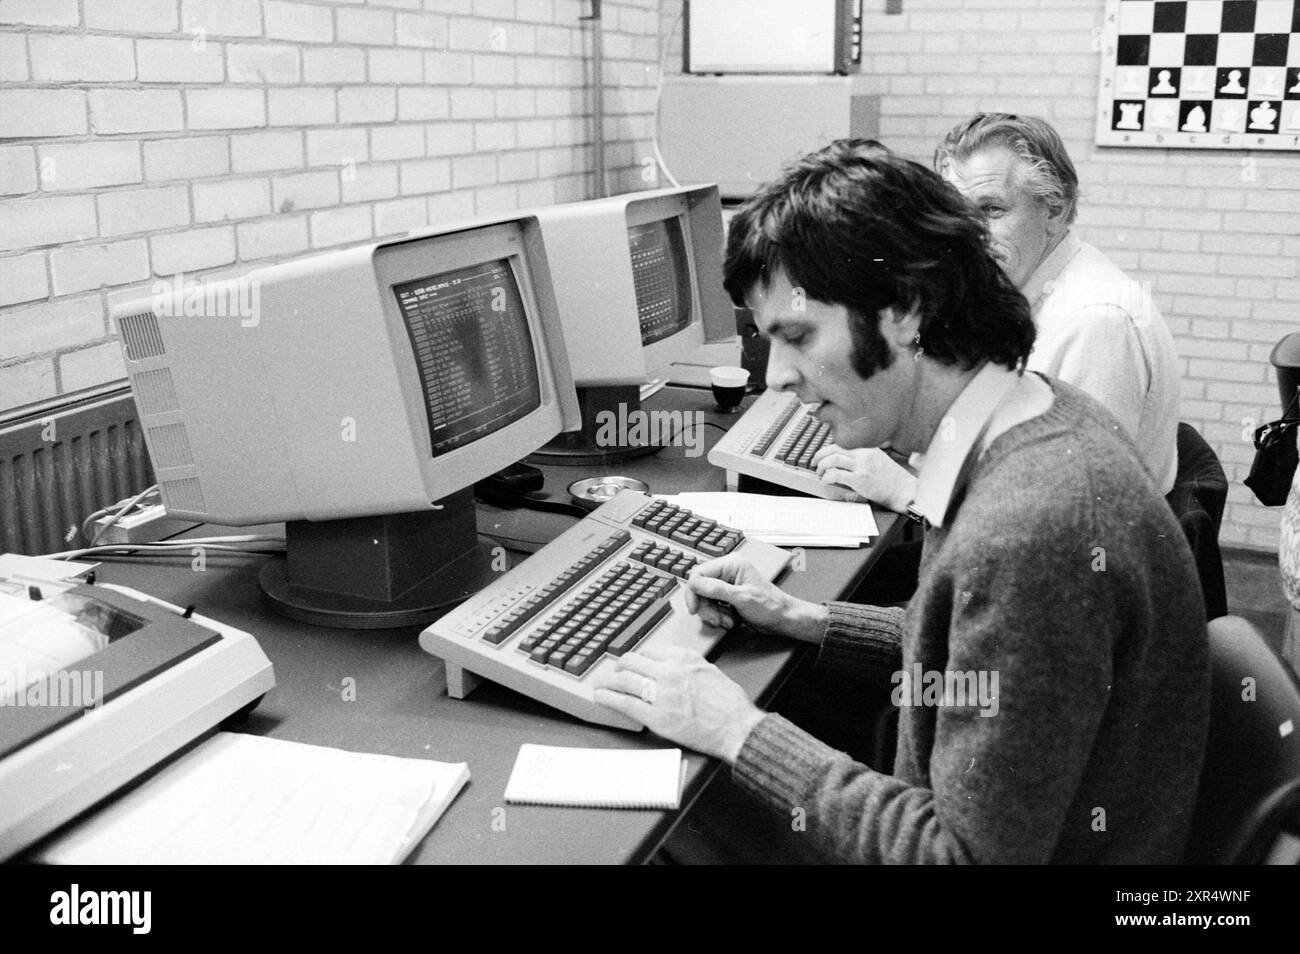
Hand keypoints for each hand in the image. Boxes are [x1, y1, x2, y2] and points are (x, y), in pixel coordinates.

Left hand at [592, 645, 764, 761]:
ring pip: (623, 680)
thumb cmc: (730, 704)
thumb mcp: (710, 671)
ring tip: (602, 685)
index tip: (632, 663)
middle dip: (619, 667)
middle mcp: (670, 672)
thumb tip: (672, 667)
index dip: (637, 658)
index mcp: (684, 658)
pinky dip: (608, 699)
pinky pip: (625, 704)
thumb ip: (688, 666)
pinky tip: (601, 698)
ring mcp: (662, 694)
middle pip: (631, 661)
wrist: (738, 727)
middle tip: (615, 673)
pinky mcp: (657, 717)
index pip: (648, 650)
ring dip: (608, 682)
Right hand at [684, 554, 826, 643]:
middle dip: (706, 606)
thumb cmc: (770, 606)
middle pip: (700, 587)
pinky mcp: (727, 595)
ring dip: (712, 613)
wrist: (782, 619)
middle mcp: (727, 571)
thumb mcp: (742, 598)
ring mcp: (727, 583)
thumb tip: (695, 583)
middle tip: (715, 618)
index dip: (694, 592)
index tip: (695, 608)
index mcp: (732, 564)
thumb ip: (717, 589)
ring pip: (704, 598)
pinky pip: (712, 604)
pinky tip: (729, 620)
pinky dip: (717, 615)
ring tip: (725, 620)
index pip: (699, 573)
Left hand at [813, 444, 916, 512]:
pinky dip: (827, 477)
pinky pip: (836, 474)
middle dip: (820, 455)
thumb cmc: (893, 480)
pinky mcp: (860, 479)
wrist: (904, 491)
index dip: (828, 450)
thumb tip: (845, 461)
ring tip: (820, 474)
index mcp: (868, 449)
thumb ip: (864, 458)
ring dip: (822, 466)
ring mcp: (862, 466)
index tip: (822, 456)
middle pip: (834, 448)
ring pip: (832, 459)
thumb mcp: (880, 461)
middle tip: (815, 464)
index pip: (842, 444)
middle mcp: (864, 454)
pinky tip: (826, 481)